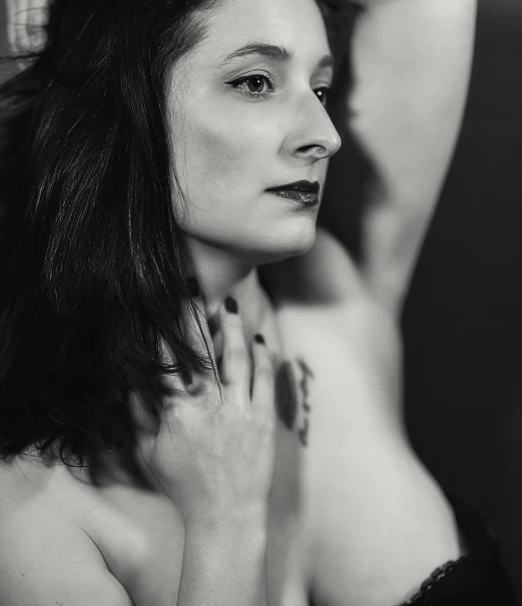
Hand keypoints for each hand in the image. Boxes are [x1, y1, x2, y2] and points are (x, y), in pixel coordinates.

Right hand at [129, 296, 275, 528]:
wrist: (225, 518)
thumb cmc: (184, 486)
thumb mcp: (150, 453)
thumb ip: (139, 415)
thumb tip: (130, 380)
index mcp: (177, 415)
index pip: (169, 362)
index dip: (165, 329)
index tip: (162, 302)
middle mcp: (208, 408)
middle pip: (202, 351)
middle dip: (195, 315)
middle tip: (193, 286)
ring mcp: (239, 412)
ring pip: (236, 358)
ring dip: (231, 328)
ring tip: (227, 305)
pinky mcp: (263, 420)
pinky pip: (264, 380)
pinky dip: (263, 356)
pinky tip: (259, 339)